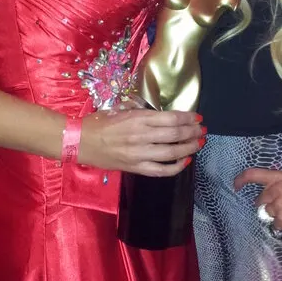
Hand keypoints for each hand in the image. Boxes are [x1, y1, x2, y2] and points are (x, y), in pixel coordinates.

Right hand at [79, 108, 203, 176]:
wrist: (79, 142)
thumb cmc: (99, 123)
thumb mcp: (121, 110)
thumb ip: (141, 112)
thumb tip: (163, 115)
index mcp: (137, 118)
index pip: (170, 118)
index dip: (187, 118)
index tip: (197, 117)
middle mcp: (141, 136)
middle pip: (175, 135)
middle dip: (192, 132)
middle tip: (202, 130)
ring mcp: (138, 154)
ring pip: (171, 153)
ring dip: (189, 148)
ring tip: (199, 143)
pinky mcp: (135, 168)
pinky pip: (161, 170)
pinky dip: (176, 167)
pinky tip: (185, 161)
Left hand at [234, 132, 281, 230]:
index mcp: (278, 177)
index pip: (253, 175)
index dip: (241, 179)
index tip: (236, 185)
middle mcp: (274, 191)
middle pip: (260, 200)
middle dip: (268, 203)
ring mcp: (277, 206)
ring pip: (268, 213)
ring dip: (276, 214)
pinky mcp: (281, 220)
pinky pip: (276, 224)